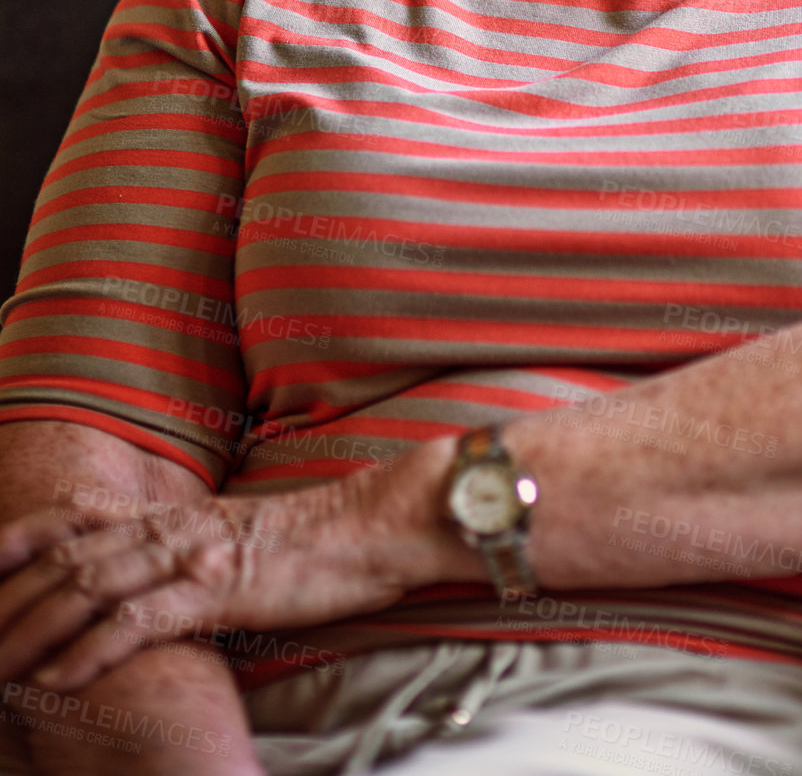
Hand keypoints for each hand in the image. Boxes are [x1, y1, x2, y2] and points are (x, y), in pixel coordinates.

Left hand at [0, 438, 464, 693]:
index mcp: (175, 513)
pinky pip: (137, 622)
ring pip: (89, 586)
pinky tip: (57, 679)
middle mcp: (172, 526)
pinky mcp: (216, 589)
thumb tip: (154, 574)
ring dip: (31, 630)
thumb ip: (190, 546)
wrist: (373, 527)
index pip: (77, 518)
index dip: (21, 539)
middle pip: (67, 558)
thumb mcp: (237, 534)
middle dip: (9, 598)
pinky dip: (88, 652)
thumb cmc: (315, 541)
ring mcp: (191, 555)